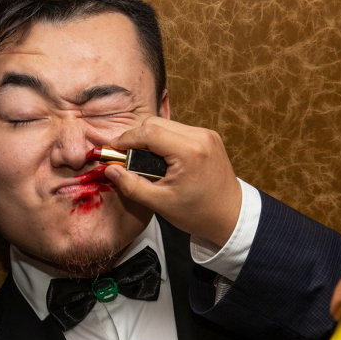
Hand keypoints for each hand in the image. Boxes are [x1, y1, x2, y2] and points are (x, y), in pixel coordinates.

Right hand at [105, 117, 241, 246]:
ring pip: (166, 125)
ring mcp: (207, 135)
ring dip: (151, 139)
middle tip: (126, 158)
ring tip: (144, 162)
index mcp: (190, 151)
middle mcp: (201, 137)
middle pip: (156, 123)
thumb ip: (131, 185)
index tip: (114, 151)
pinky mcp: (209, 137)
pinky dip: (165, 141)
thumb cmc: (199, 213)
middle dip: (137, 138)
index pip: (148, 132)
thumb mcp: (160, 203)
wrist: (230, 216)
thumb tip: (110, 169)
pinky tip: (161, 160)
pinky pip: (179, 130)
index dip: (126, 139)